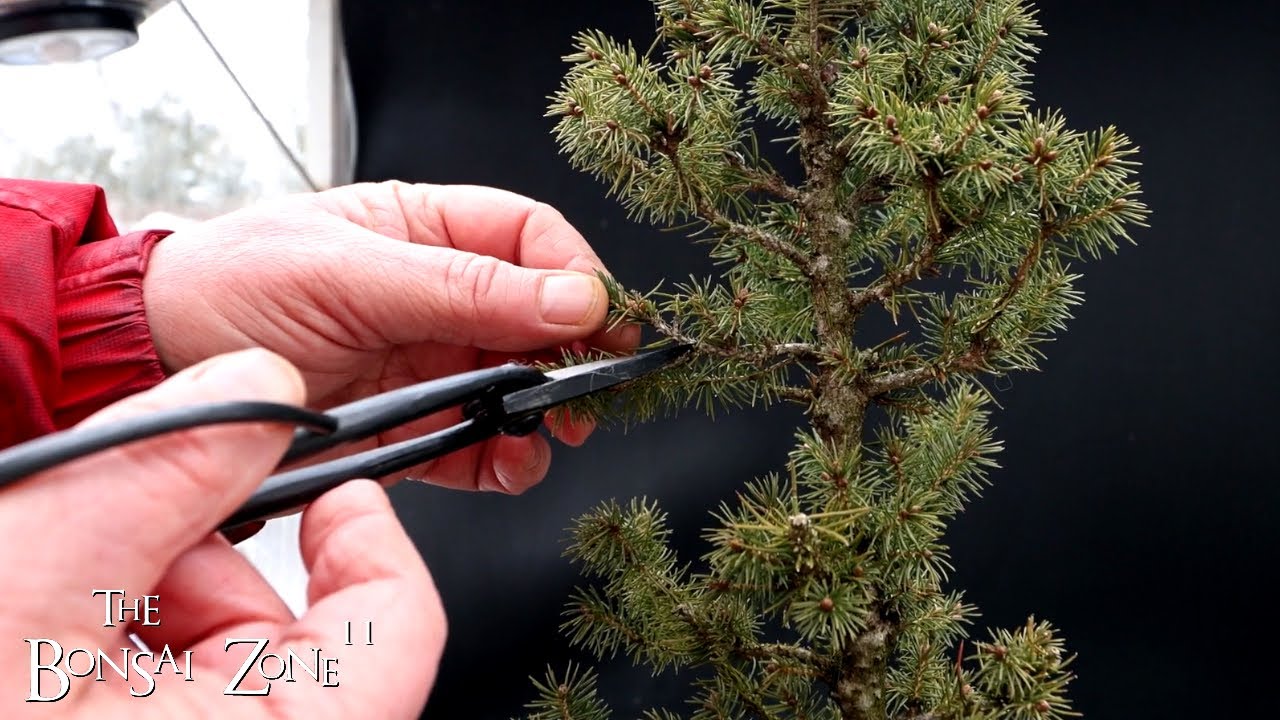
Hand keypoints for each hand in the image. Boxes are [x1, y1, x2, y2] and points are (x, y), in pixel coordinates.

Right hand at [0, 349, 442, 717]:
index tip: (327, 488)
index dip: (372, 544)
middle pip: (298, 647)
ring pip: (224, 668)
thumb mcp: (29, 574)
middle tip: (118, 532)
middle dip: (213, 566)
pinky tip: (42, 630)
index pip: (397, 639)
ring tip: (51, 590)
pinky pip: (166, 696)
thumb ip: (160, 467)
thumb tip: (259, 387)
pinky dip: (116, 645)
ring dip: (147, 603)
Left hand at [143, 182, 637, 493]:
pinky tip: (506, 461)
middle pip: (539, 318)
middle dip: (573, 355)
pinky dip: (502, 458)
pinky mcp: (409, 425)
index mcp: (423, 230)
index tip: (603, 318)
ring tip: (547, 432)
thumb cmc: (229, 288)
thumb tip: (572, 296)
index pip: (529, 238)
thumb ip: (463, 289)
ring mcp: (425, 363)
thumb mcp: (349, 272)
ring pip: (518, 385)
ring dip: (544, 412)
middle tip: (589, 389)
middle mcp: (436, 297)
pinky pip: (477, 442)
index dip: (576, 274)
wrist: (151, 365)